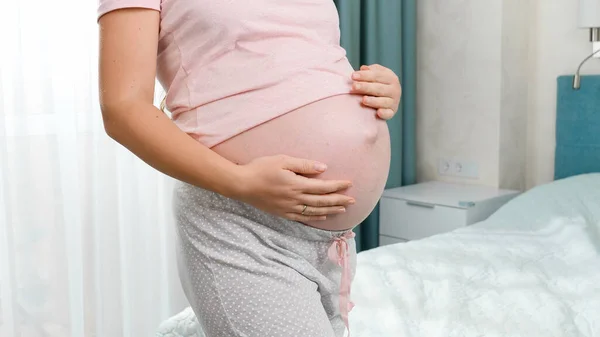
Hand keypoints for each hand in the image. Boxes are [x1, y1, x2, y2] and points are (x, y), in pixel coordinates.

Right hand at [233, 155, 354, 221]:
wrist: (241, 184)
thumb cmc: (260, 168)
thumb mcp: (282, 160)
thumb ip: (303, 165)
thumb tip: (323, 168)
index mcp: (296, 185)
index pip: (323, 187)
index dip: (338, 186)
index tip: (349, 184)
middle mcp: (295, 199)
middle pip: (322, 201)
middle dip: (339, 200)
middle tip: (353, 200)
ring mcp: (289, 208)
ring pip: (315, 211)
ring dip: (330, 210)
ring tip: (343, 210)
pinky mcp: (282, 213)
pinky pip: (302, 218)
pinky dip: (315, 217)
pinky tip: (322, 216)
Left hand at [350, 64, 400, 119]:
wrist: (387, 99)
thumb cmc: (378, 84)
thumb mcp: (375, 75)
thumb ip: (370, 71)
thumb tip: (363, 68)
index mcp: (391, 78)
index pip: (377, 75)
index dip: (365, 75)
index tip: (353, 76)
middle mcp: (394, 89)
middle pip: (379, 88)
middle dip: (366, 87)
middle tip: (354, 86)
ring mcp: (394, 102)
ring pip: (383, 101)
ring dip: (373, 101)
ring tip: (363, 100)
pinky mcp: (392, 112)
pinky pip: (388, 113)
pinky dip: (384, 113)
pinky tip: (378, 112)